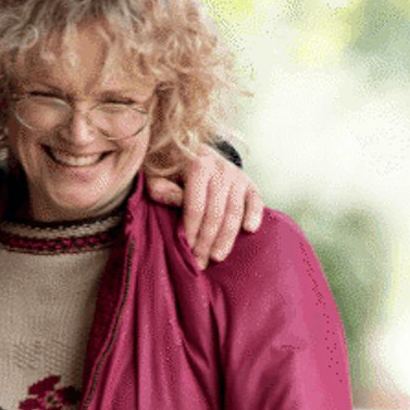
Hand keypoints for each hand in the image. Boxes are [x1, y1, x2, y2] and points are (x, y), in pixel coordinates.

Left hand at [145, 146, 263, 269]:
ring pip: (234, 211)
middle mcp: (221, 169)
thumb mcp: (155, 174)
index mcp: (197, 166)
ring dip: (226, 237)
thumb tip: (178, 204)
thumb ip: (161, 189)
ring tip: (217, 257)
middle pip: (216, 213)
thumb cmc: (167, 167)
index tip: (185, 251)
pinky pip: (255, 200)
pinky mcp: (248, 181)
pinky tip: (250, 231)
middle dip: (207, 241)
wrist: (188, 146)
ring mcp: (236, 175)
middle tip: (200, 263)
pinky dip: (255, 214)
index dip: (191, 231)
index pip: (196, 206)